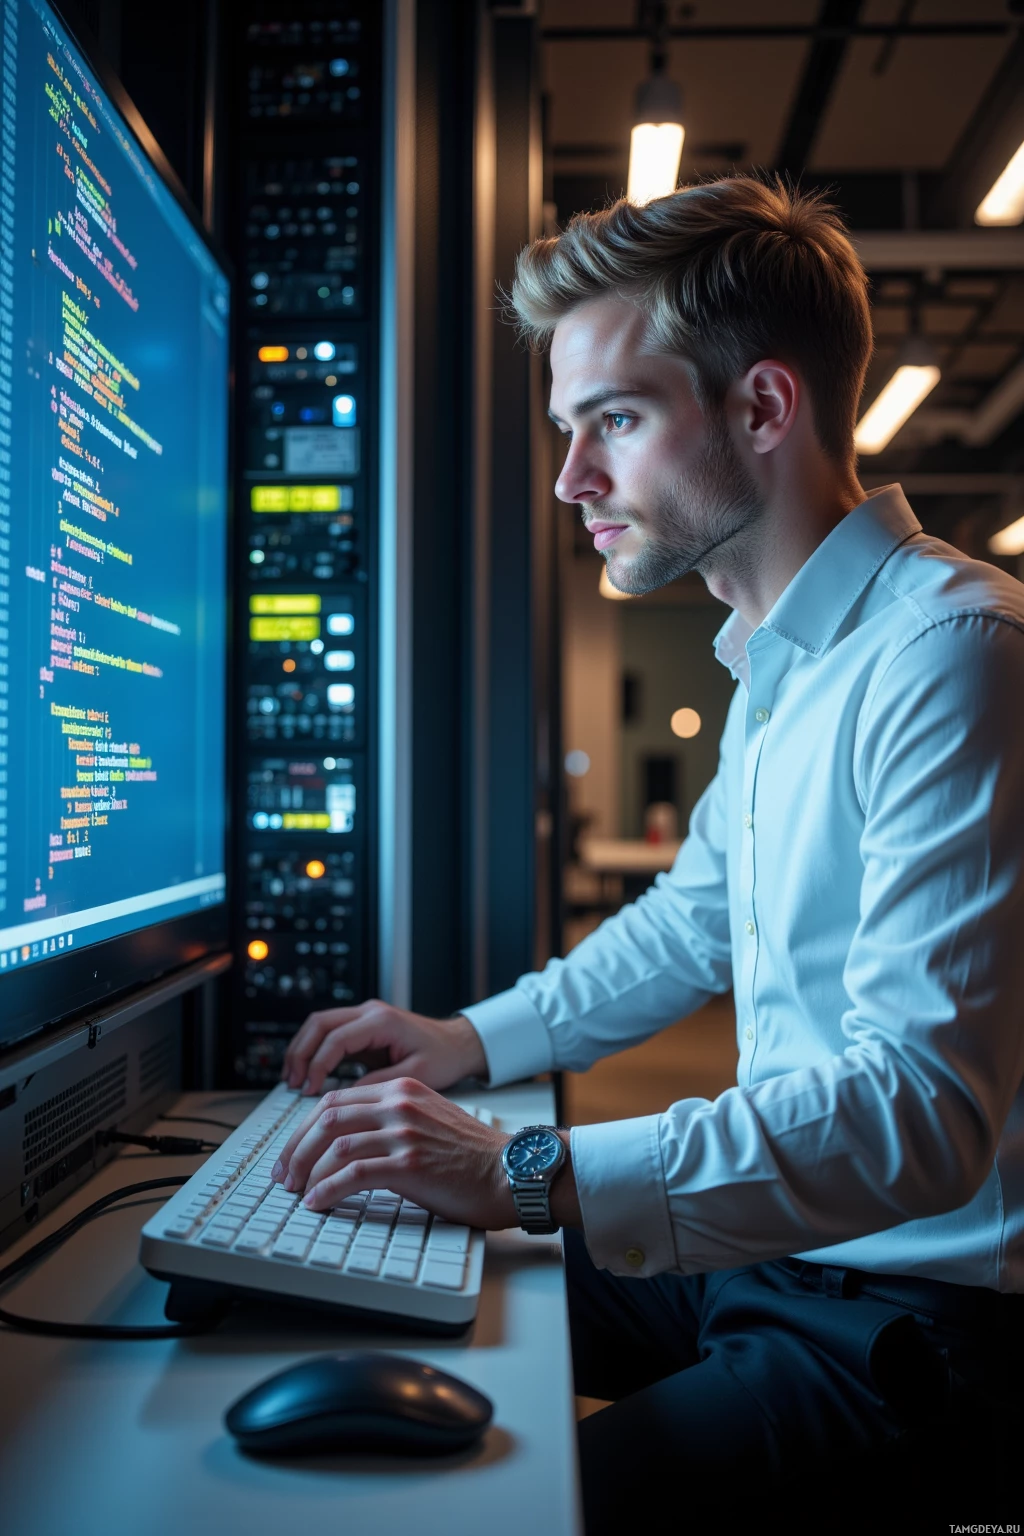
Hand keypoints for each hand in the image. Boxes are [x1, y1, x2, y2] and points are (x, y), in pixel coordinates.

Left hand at [271, 1077, 519, 1225]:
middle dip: (296, 1148)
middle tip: (284, 1174)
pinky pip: (353, 1175)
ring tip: (297, 1191)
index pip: (336, 1100)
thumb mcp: (429, 1118)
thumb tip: (347, 1143)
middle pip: (327, 1118)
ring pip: (335, 1145)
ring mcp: (404, 1132)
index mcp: (401, 1089)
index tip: (292, 1152)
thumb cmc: (472, 1154)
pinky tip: (318, 1201)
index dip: (305, 1128)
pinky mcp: (409, 1162)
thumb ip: (392, 1119)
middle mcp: (399, 1103)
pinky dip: (327, 1189)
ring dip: (307, 1170)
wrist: (509, 1171)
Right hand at [281, 1000, 487, 1096]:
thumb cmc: (443, 1057)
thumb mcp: (415, 1075)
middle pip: (319, 1023)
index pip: (336, 1038)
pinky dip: (315, 1050)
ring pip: (319, 1024)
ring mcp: (364, 1016)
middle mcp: (369, 1012)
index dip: (318, 1065)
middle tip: (294, 1083)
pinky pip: (329, 1033)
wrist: (459, 1043)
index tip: (310, 1090)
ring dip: (303, 1049)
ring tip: (295, 1080)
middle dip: (301, 1053)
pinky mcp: (363, 1027)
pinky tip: (310, 1073)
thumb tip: (346, 1097)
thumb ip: (380, 1083)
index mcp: (382, 1021)